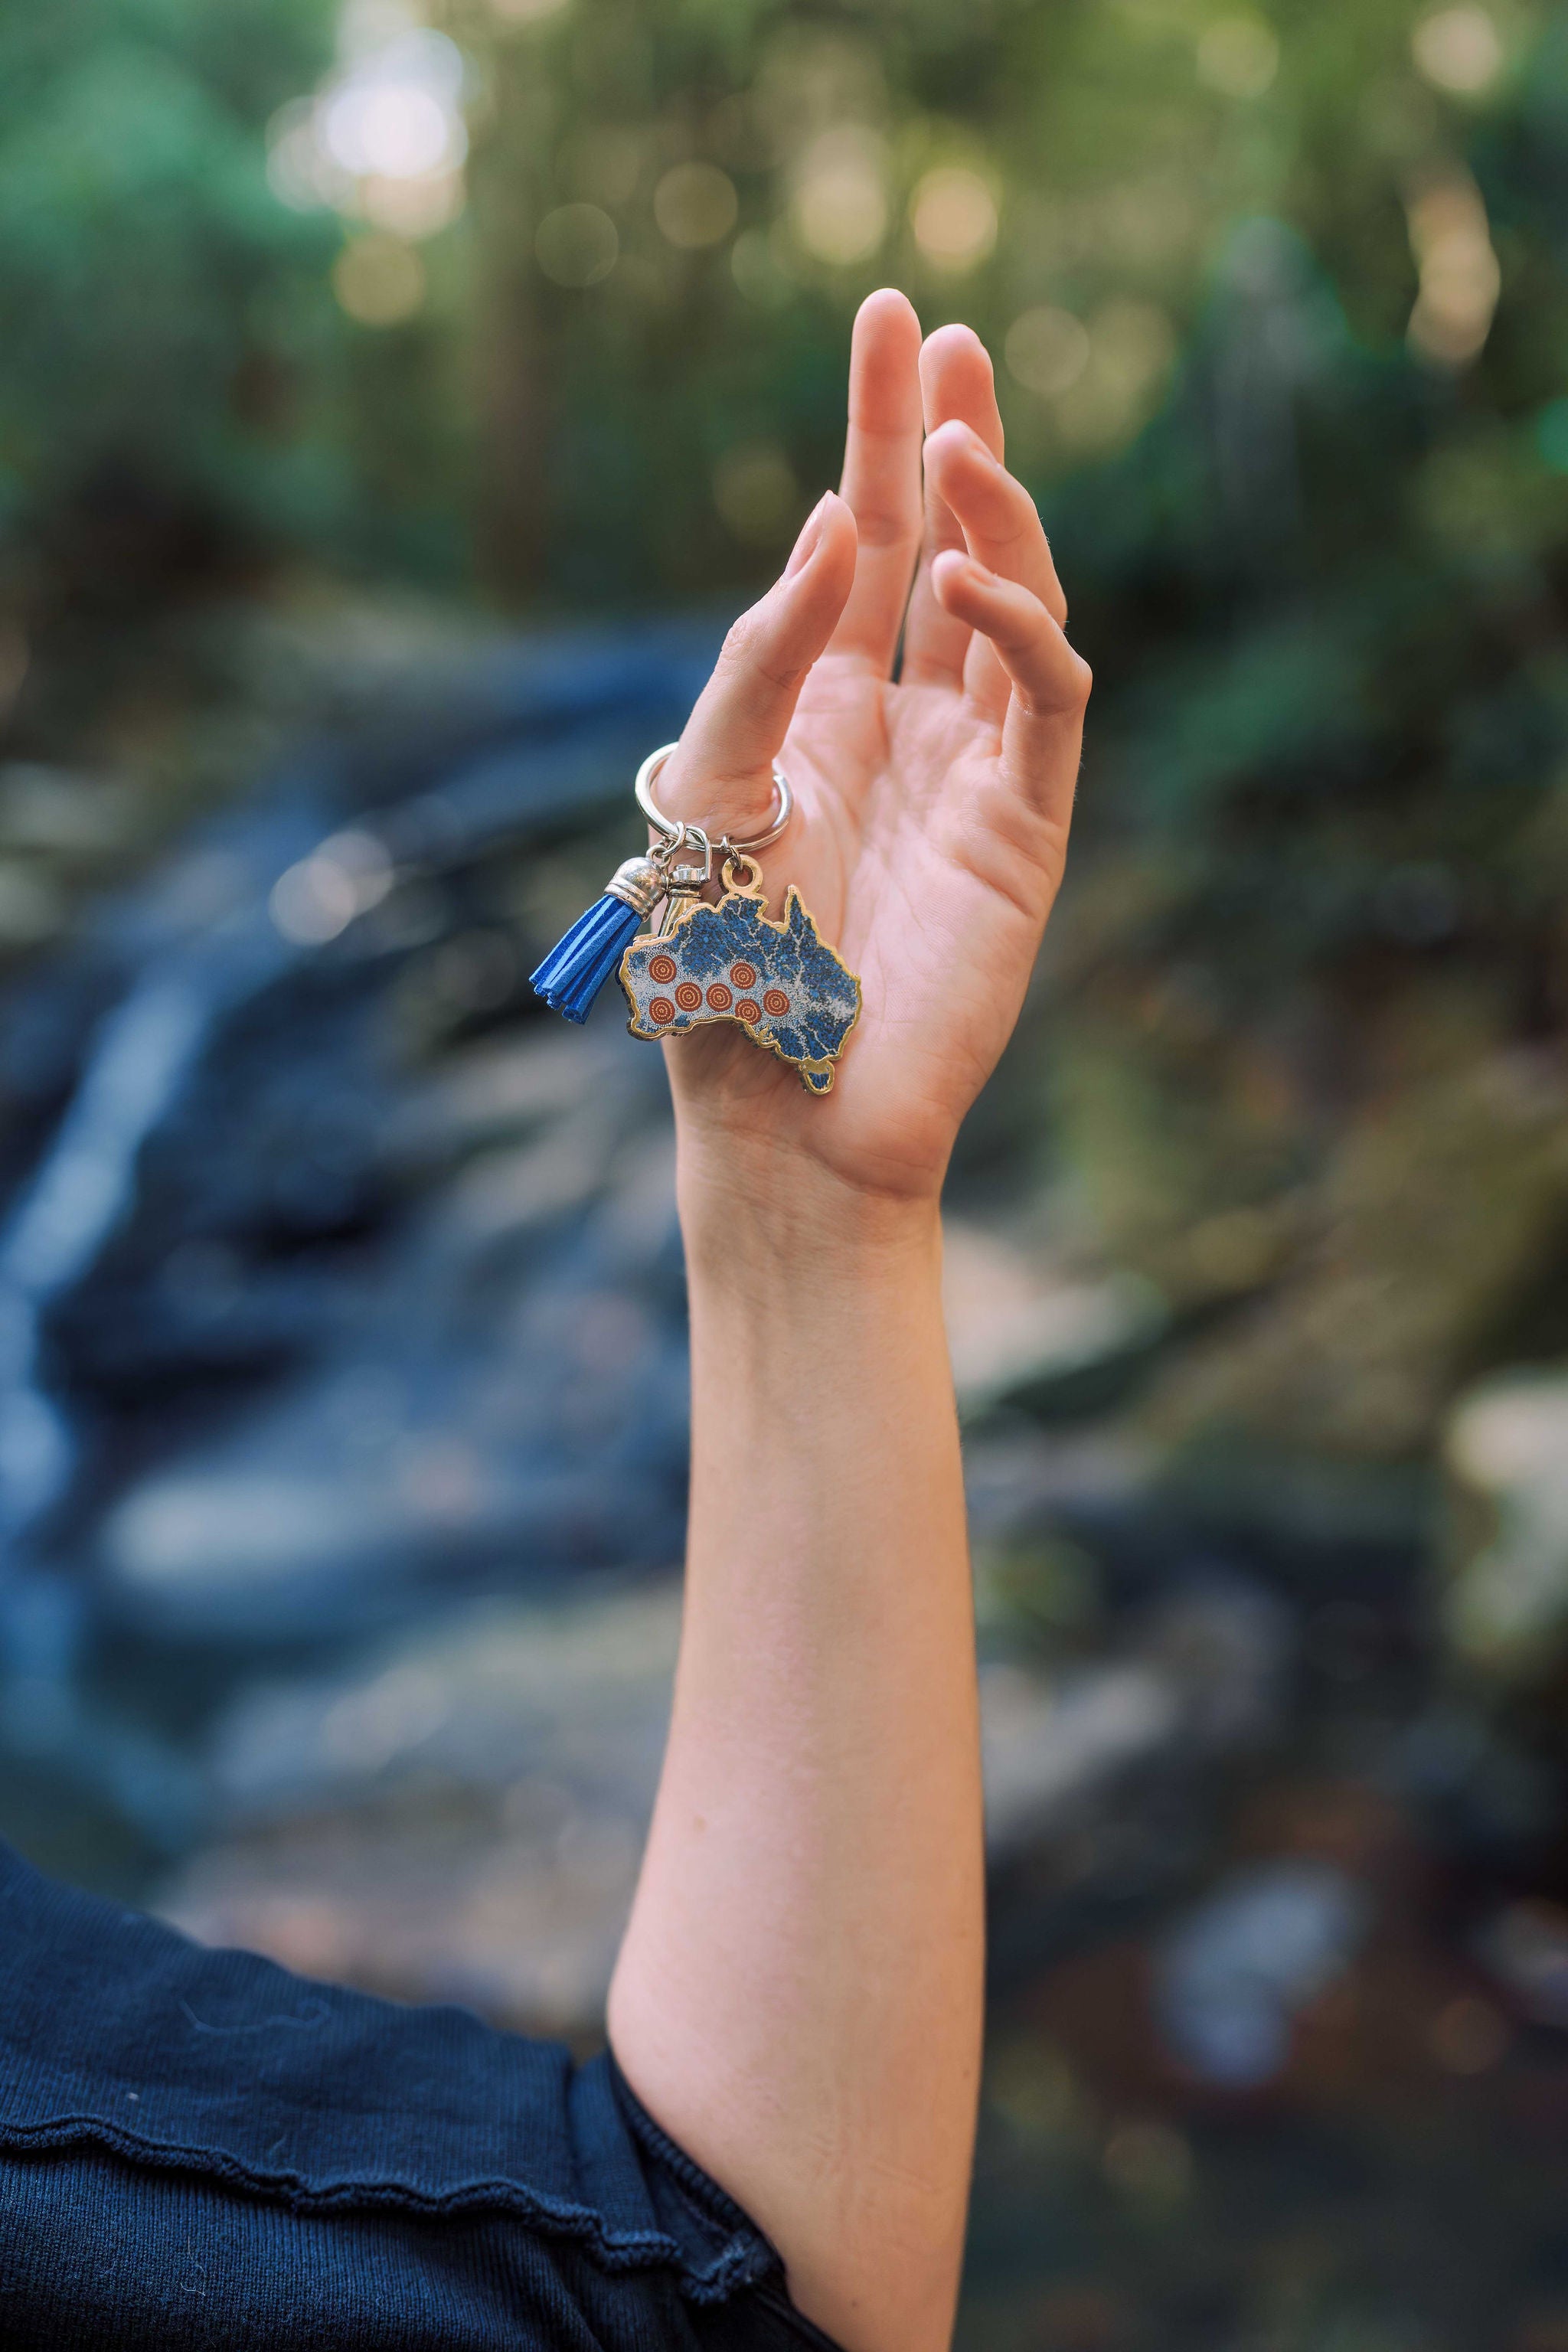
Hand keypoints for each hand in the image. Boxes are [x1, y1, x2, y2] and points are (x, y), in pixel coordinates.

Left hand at [655, 287, 1091, 1205]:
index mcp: (819, 715)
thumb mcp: (705, 791)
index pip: (860, 545)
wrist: (783, 1116)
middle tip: (955, 336)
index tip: (892, 316)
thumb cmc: (722, 972)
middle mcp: (904, 729)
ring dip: (997, 519)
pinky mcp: (1027, 828)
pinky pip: (1044, 702)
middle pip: (944, 552)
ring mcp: (975, 775)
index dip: (877, 432)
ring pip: (1014, 609)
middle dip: (953, 442)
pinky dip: (1018, 628)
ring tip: (961, 438)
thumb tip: (839, 525)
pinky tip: (967, 576)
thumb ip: (762, 658)